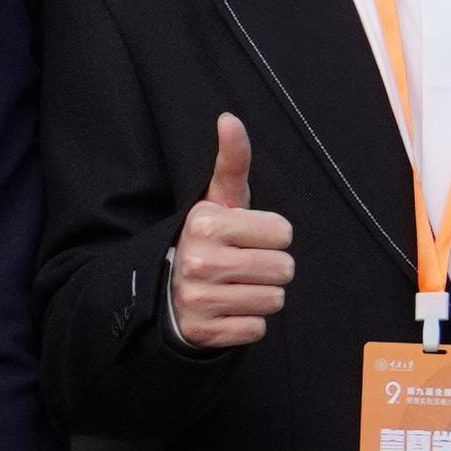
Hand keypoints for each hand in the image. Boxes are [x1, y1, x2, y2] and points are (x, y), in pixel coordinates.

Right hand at [169, 114, 292, 351]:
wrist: (167, 291)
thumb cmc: (209, 241)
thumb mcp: (218, 201)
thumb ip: (232, 161)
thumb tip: (229, 118)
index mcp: (206, 223)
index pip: (284, 233)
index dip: (272, 237)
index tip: (247, 239)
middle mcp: (199, 260)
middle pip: (284, 269)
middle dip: (270, 268)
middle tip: (244, 266)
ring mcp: (199, 298)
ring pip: (274, 300)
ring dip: (261, 296)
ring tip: (236, 287)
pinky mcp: (204, 331)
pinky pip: (257, 329)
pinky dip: (247, 322)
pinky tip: (228, 310)